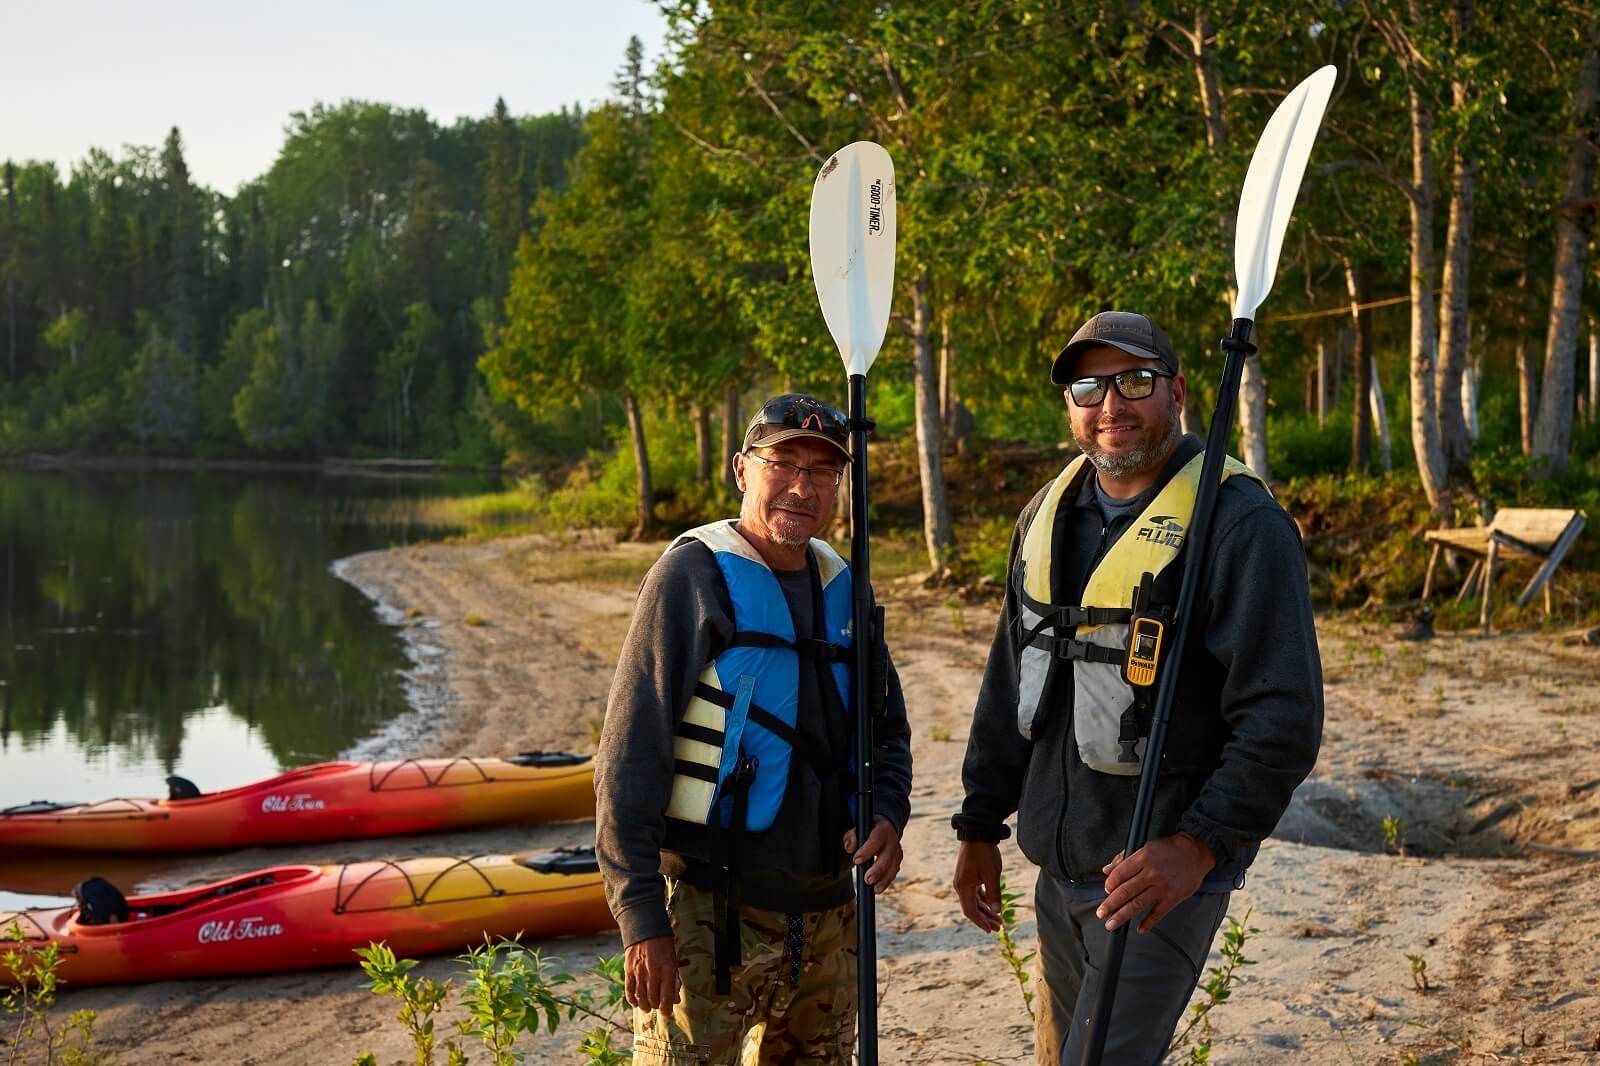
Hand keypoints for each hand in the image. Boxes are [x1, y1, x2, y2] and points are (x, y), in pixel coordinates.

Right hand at [624, 936, 679, 1012]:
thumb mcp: (673, 960)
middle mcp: (653, 972)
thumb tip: (675, 999)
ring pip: (641, 997)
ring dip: (645, 1005)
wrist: (646, 928)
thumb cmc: (663, 944)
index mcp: (667, 969)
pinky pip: (629, 989)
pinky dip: (632, 999)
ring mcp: (639, 971)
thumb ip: (674, 980)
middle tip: (658, 1007)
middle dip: (656, 1006)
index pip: (666, 997)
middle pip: (653, 998)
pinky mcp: (629, 969)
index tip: (667, 1012)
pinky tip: (636, 1004)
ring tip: (648, 1008)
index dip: (666, 1009)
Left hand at [842, 815, 902, 893]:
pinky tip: (879, 887)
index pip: (876, 839)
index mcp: (883, 829)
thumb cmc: (869, 830)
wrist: (885, 828)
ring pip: (894, 866)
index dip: (867, 850)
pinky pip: (894, 871)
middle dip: (878, 869)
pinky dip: (887, 880)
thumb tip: (850, 847)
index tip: (856, 860)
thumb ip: (852, 836)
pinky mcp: (897, 860)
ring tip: (875, 889)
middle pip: (887, 856)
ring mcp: (897, 851)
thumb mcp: (859, 828)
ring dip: (885, 879)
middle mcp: (892, 840)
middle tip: (867, 880)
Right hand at [953, 841, 1002, 932]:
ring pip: (974, 901)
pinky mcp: (968, 875)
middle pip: (972, 908)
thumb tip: (997, 912)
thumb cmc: (985, 853)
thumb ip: (994, 894)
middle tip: (998, 928)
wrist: (977, 833)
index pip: (970, 911)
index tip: (991, 930)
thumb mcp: (992, 874)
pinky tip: (992, 905)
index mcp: (963, 886)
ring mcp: (963, 880)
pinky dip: (983, 900)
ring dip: (985, 910)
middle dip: (985, 918)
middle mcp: (960, 885)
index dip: (980, 922)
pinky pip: (974, 893)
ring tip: (998, 919)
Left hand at [1096, 832, 1216, 933]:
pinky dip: (1148, 923)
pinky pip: (1158, 913)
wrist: (1195, 852)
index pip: (1120, 874)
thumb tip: (1106, 870)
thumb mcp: (1145, 847)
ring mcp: (1162, 887)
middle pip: (1125, 892)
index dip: (1109, 885)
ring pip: (1137, 904)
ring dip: (1122, 916)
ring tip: (1111, 924)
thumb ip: (1124, 858)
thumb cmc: (1168, 849)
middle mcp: (1151, 873)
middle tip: (1100, 914)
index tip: (1106, 891)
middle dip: (1110, 905)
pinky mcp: (1174, 897)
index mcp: (1142, 858)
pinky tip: (1139, 929)